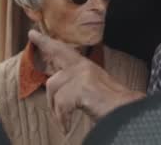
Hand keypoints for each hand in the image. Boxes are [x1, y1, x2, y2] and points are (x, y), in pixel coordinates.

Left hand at [28, 30, 144, 131]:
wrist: (127, 111)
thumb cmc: (112, 105)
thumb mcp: (91, 89)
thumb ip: (76, 84)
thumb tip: (56, 86)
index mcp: (87, 67)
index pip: (64, 51)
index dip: (48, 42)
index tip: (33, 34)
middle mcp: (85, 66)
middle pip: (57, 56)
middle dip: (45, 46)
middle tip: (33, 36)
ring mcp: (83, 74)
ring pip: (54, 86)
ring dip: (55, 108)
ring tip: (63, 121)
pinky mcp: (82, 87)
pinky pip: (61, 103)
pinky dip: (62, 118)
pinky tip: (66, 126)